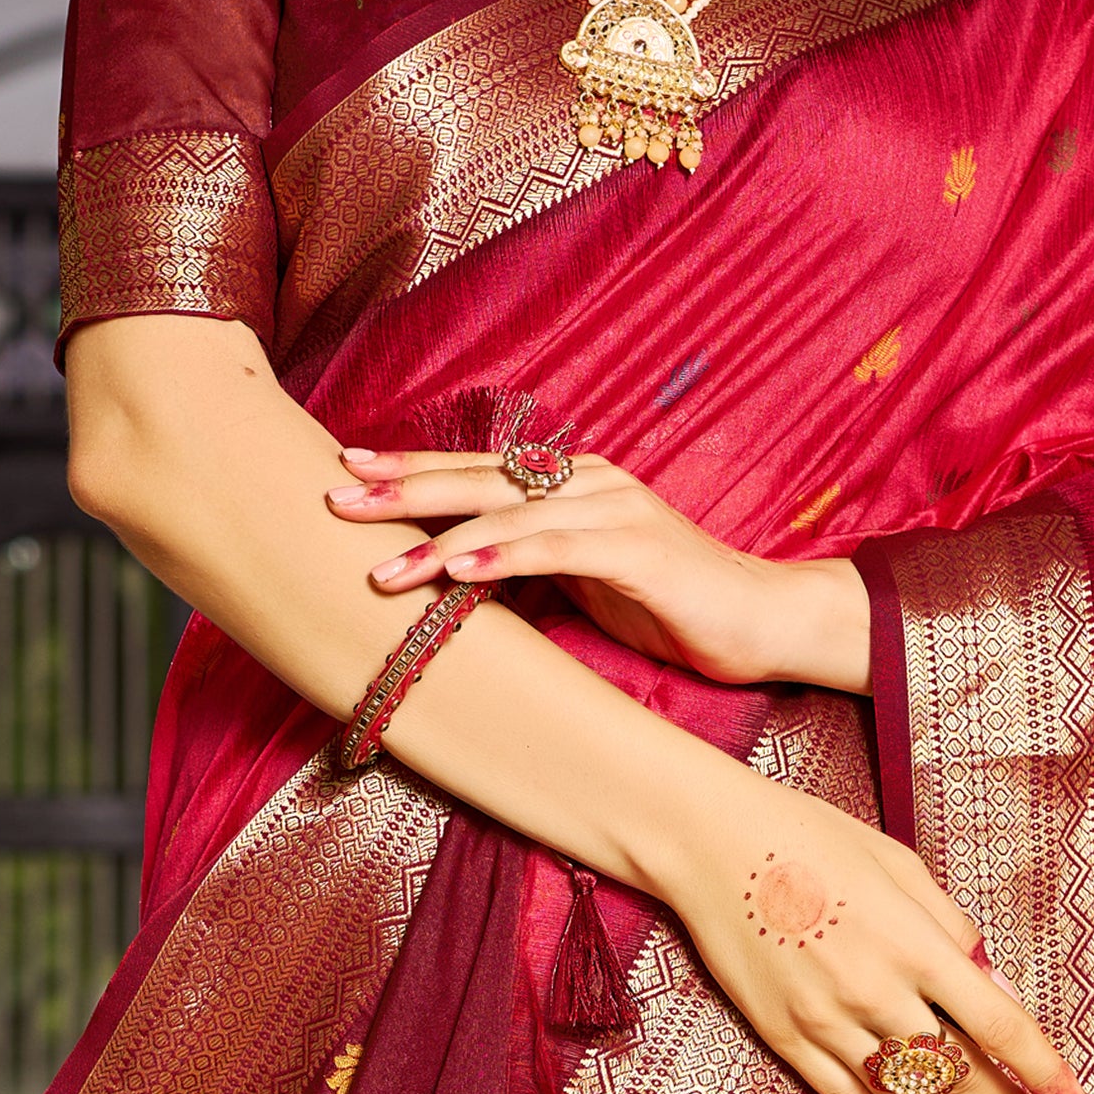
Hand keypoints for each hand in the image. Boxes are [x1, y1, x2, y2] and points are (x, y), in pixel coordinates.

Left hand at [328, 442, 867, 697]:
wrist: (760, 621)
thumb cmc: (667, 605)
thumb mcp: (580, 583)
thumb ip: (524, 567)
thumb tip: (452, 577)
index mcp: (569, 483)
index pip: (475, 472)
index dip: (409, 472)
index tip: (344, 472)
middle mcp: (587, 480)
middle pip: (477, 478)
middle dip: (401, 490)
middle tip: (333, 497)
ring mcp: (613, 509)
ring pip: (507, 512)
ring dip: (437, 537)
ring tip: (379, 563)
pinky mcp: (637, 548)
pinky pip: (556, 547)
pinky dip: (503, 555)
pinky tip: (457, 569)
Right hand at [648, 761, 1089, 1093]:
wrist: (713, 845)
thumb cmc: (814, 839)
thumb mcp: (902, 866)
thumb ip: (954, 930)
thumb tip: (998, 988)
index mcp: (916, 945)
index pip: (1001, 1028)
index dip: (1046, 1075)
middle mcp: (876, 993)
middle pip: (959, 1073)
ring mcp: (827, 1021)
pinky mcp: (786, 1036)